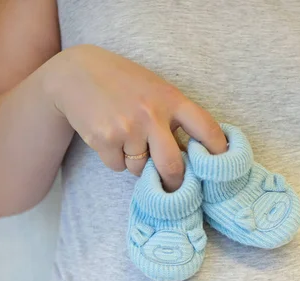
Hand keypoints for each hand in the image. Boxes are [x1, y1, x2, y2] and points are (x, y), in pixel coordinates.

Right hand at [45, 44, 226, 190]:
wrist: (76, 73)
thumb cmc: (123, 84)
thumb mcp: (154, 89)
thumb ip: (173, 117)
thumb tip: (192, 157)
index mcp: (170, 98)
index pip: (205, 128)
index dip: (218, 151)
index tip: (223, 166)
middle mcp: (151, 114)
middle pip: (173, 166)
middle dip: (174, 182)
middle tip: (174, 188)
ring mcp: (127, 128)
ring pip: (140, 168)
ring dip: (135, 163)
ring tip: (125, 137)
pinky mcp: (104, 140)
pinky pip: (118, 167)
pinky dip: (115, 159)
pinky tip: (108, 137)